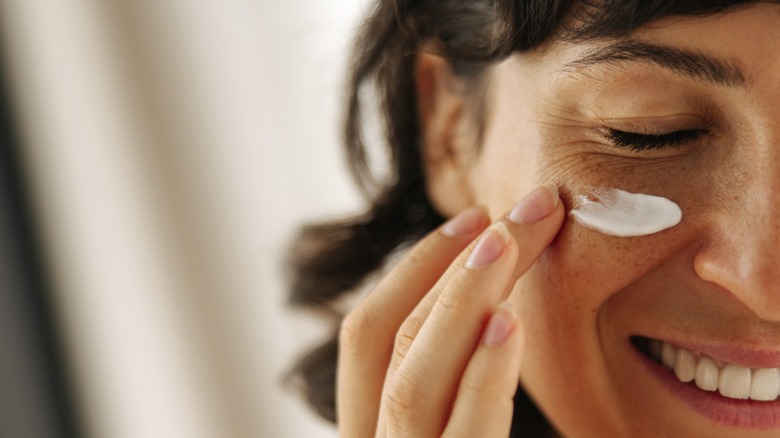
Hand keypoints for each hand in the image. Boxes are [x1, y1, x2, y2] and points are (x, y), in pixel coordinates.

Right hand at [337, 184, 564, 436]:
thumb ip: (454, 372)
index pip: (367, 336)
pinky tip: (509, 323)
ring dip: (462, 303)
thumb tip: (495, 289)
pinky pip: (464, 435)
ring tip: (510, 240)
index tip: (477, 215)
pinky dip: (483, 378)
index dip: (416, 267)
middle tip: (529, 208)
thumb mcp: (450, 418)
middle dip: (457, 265)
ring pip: (412, 382)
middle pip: (397, 341)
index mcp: (370, 425)